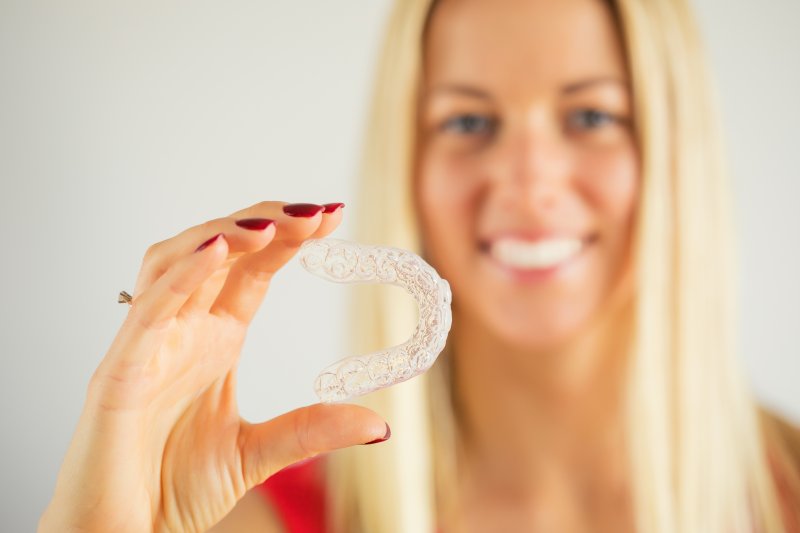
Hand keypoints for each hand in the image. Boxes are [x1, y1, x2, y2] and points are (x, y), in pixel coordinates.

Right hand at [39, 201, 387, 532]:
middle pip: (220, 251)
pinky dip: (182, 274)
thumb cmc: (171, 488)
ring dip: (223, 234)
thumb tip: (379, 424)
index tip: (334, 218)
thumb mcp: (257, 455)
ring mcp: (149, 342)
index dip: (289, 239)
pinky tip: (219, 251)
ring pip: (177, 260)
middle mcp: (182, 329)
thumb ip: (311, 430)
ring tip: (273, 225)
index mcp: (215, 339)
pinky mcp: (120, 368)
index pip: (254, 270)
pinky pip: (149, 308)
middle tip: (317, 214)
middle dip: (266, 223)